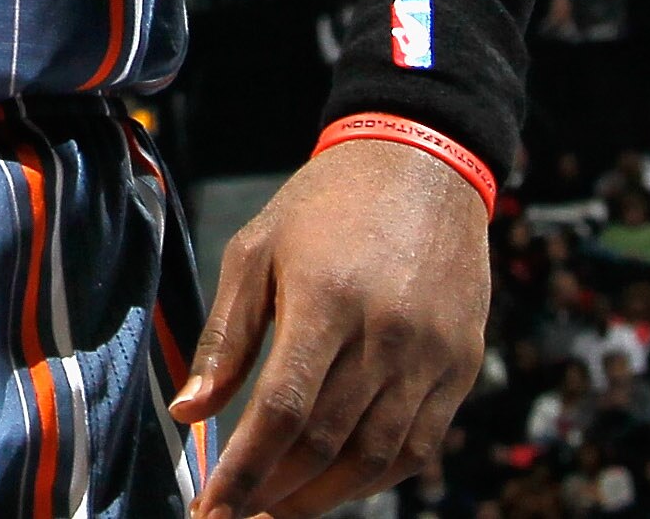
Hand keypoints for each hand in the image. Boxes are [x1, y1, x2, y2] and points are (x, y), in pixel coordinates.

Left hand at [174, 138, 490, 518]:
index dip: (244, 471)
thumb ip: (226, 337)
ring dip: (321, 498)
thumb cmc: (324, 206)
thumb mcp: (257, 248)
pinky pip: (417, 449)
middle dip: (274, 493)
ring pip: (373, 459)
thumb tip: (189, 414)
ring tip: (278, 510)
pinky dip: (374, 480)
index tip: (211, 509)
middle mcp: (384, 335)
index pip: (281, 411)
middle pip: (325, 443)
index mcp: (325, 299)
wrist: (421, 167)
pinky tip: (336, 485)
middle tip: (236, 515)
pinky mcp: (460, 369)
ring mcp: (430, 357)